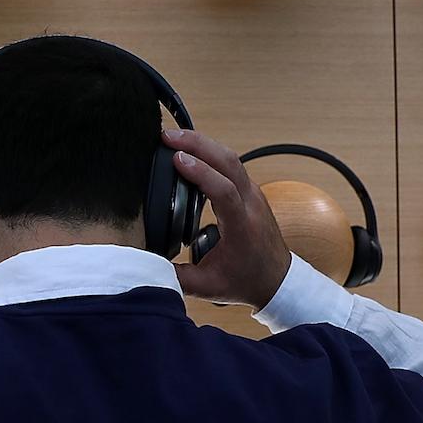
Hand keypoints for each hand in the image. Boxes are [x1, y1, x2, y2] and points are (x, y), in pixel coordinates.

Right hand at [164, 128, 290, 308]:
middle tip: (167, 136)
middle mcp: (252, 204)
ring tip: (174, 137)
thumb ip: (175, 278)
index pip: (224, 190)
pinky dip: (210, 151)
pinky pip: (231, 163)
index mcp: (242, 227)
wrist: (278, 281)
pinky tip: (191, 148)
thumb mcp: (207, 287)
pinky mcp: (249, 190)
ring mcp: (253, 194)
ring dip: (203, 143)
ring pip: (231, 157)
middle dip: (198, 143)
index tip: (176, 160)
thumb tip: (145, 265)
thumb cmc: (246, 282)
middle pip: (229, 162)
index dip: (200, 172)